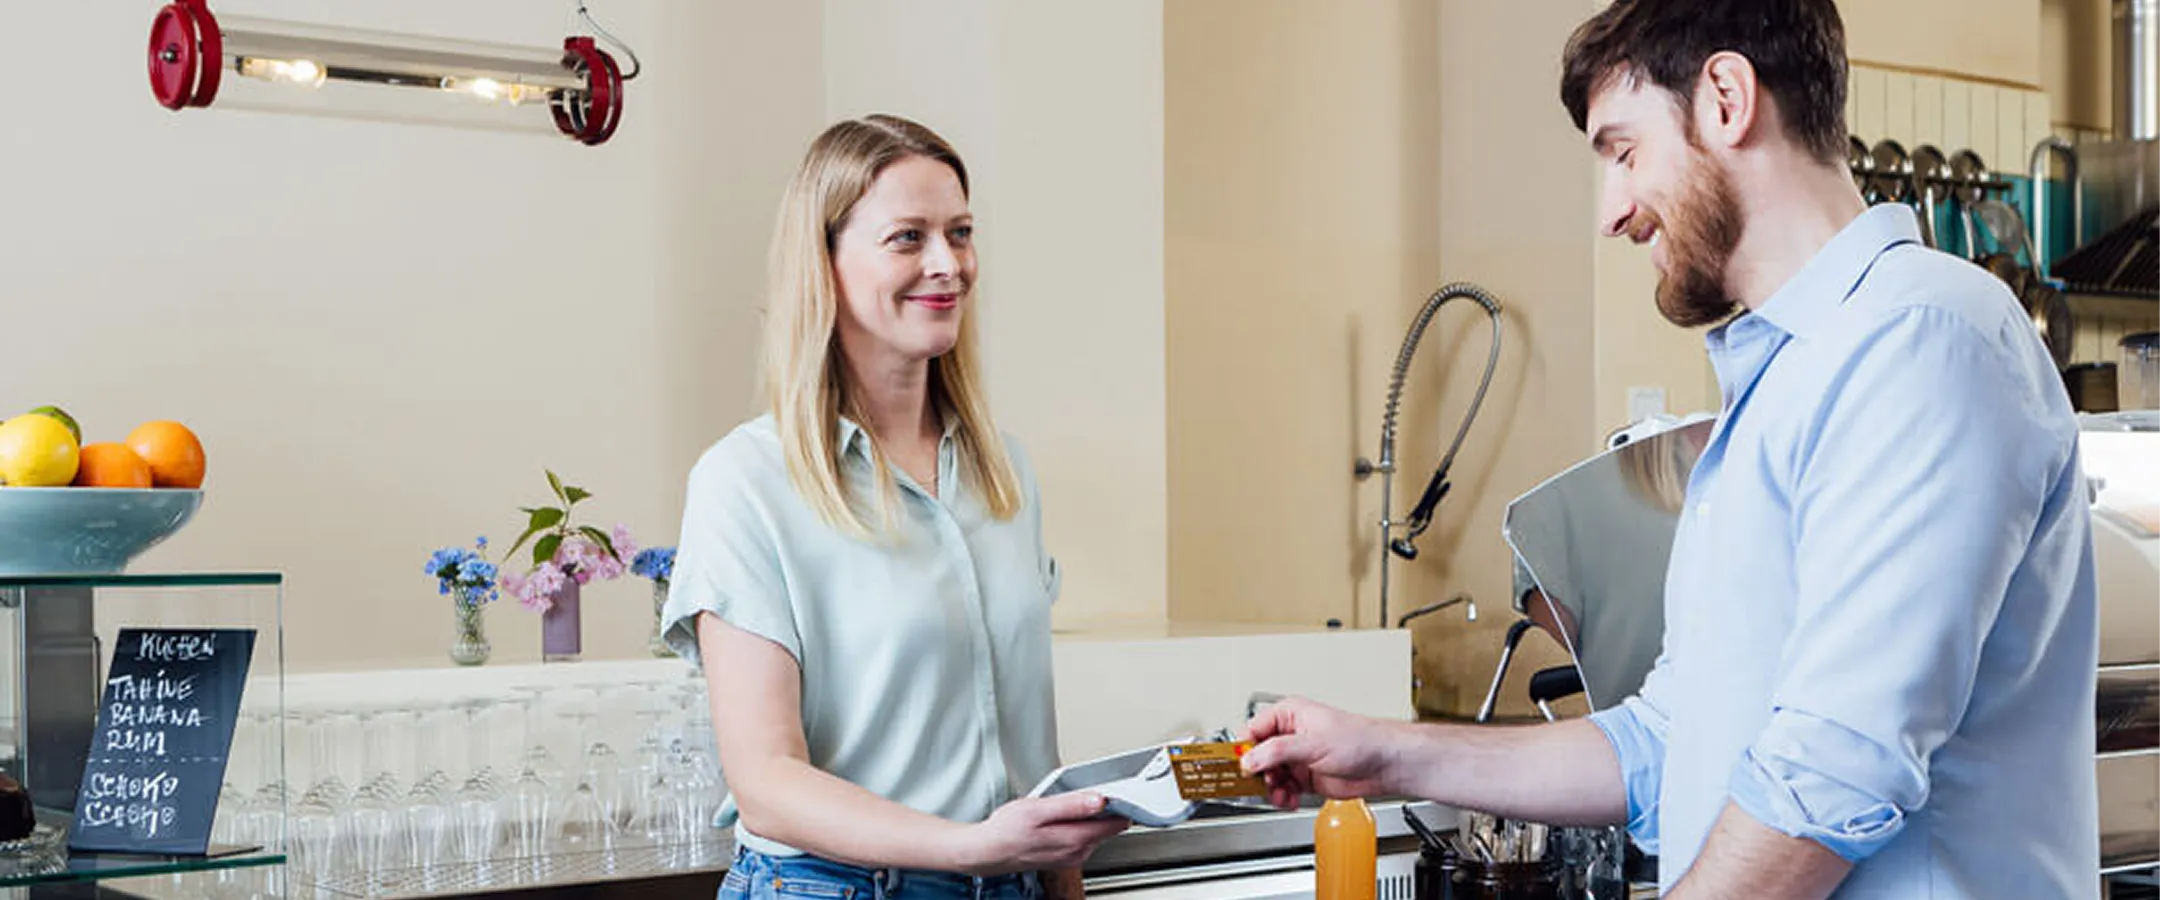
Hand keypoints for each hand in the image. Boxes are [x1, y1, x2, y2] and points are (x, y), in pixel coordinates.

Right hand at [951, 793, 1129, 875]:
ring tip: (1063, 805)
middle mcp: (1078, 852)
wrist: (988, 852)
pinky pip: (1083, 837)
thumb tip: (1099, 800)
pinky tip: (1058, 818)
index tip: (1119, 791)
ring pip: (1095, 831)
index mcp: (1075, 839)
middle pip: (1108, 826)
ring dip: (1087, 816)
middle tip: (1083, 792)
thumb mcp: (1037, 809)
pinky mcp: (1066, 856)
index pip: (1117, 823)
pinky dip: (1077, 824)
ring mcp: (1073, 856)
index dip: (1122, 804)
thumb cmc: (1007, 830)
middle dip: (1102, 808)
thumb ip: (1070, 805)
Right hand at [1239, 696, 1399, 807]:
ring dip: (1271, 788)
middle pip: (1257, 756)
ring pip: (1268, 775)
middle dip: (1258, 774)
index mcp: (1289, 715)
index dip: (1244, 750)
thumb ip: (1277, 751)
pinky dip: (1282, 796)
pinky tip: (1289, 799)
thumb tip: (1250, 759)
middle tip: (1264, 784)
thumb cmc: (1361, 740)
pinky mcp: (1304, 777)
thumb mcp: (1313, 743)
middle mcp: (1290, 735)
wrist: (1384, 764)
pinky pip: (1282, 788)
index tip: (1240, 767)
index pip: (1253, 731)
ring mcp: (1297, 757)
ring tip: (1281, 794)